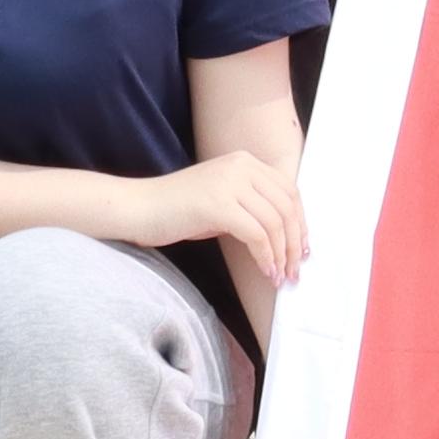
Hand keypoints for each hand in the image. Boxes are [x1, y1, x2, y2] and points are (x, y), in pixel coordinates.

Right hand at [163, 144, 307, 301]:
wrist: (138, 208)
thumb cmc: (176, 210)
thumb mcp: (221, 198)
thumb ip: (250, 206)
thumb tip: (282, 235)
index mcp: (245, 162)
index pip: (288, 190)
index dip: (300, 222)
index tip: (301, 248)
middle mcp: (242, 166)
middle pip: (287, 206)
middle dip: (294, 242)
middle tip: (294, 269)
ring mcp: (230, 183)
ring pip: (275, 222)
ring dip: (281, 254)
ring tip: (280, 276)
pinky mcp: (218, 205)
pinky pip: (256, 234)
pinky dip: (265, 256)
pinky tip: (265, 271)